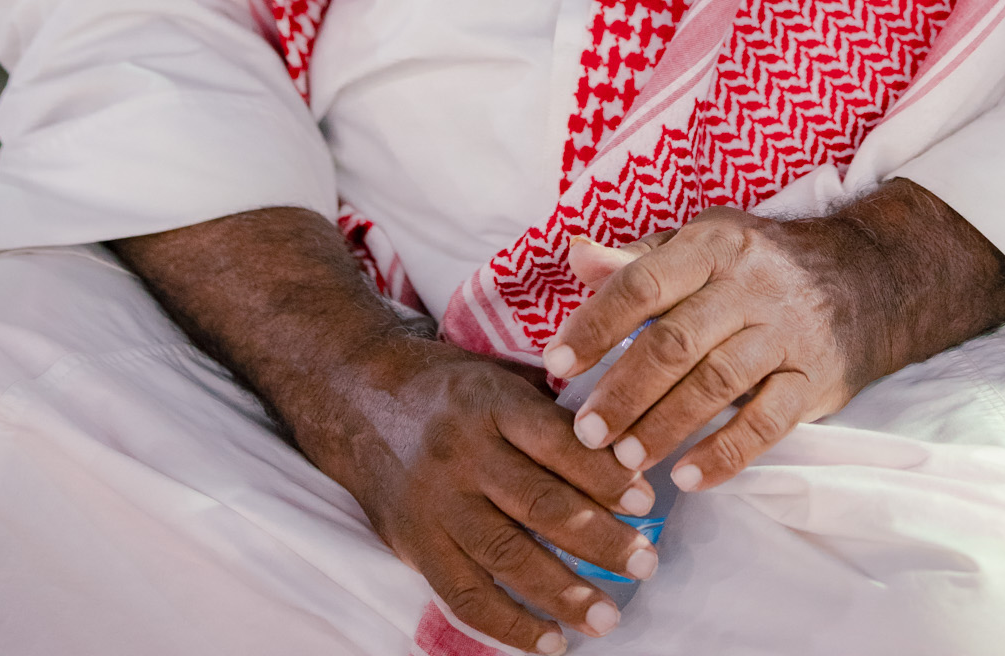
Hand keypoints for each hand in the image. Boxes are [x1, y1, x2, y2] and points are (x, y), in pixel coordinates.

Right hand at [113, 207, 659, 655]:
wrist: (358, 396)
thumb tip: (622, 450)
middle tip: (645, 565)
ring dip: (563, 592)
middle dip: (599, 541)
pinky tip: (550, 642)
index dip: (603, 476)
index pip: (556, 444)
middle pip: (539, 505)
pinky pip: (464, 594)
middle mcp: (462, 452)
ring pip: (506, 557)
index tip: (646, 502)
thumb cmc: (448, 386)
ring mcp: (434, 502)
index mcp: (489, 402)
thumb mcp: (497, 375)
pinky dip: (510, 625)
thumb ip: (549, 411)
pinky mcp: (414, 542)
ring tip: (607, 617)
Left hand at [542, 180, 1004, 494]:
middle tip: (585, 435)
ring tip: (625, 463)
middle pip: (676, 341)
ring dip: (666, 426)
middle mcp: (748, 285)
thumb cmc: (760, 262)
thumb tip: (574, 254)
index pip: (642, 283)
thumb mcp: (702, 242)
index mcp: (711, 246)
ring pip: (717, 384)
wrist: (867, 276)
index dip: (595, 325)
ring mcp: (785, 333)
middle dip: (625, 390)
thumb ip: (637, 259)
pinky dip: (726, 453)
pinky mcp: (814, 379)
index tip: (554, 366)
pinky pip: (767, 422)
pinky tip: (689, 478)